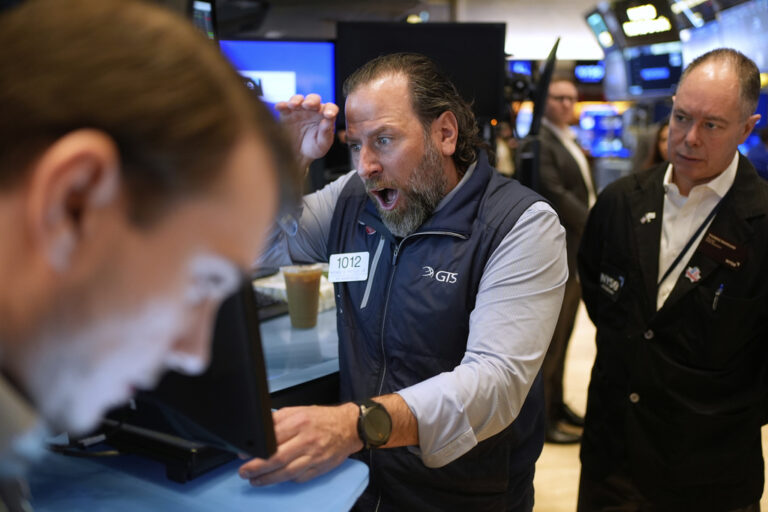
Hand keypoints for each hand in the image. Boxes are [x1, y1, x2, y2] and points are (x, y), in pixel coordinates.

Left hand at [238, 403, 361, 484]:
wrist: (349, 426)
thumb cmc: (323, 419)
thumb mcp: (299, 411)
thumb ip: (278, 420)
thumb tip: (259, 432)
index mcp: (300, 422)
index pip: (272, 438)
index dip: (256, 449)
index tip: (243, 455)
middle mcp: (307, 440)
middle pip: (277, 458)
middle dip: (257, 468)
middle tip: (244, 471)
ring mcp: (314, 456)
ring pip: (286, 473)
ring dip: (267, 479)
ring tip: (255, 480)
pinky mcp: (320, 468)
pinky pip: (299, 478)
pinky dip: (286, 480)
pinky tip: (277, 479)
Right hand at [276, 94, 338, 170]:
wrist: (298, 155)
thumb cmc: (314, 148)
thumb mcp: (323, 144)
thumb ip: (326, 133)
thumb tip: (327, 121)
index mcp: (325, 116)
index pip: (330, 108)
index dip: (330, 110)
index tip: (328, 115)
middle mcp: (313, 110)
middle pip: (314, 99)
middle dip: (311, 101)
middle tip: (308, 105)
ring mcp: (299, 110)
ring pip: (298, 99)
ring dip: (296, 100)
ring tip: (293, 105)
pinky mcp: (286, 113)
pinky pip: (283, 106)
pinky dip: (281, 105)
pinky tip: (279, 107)